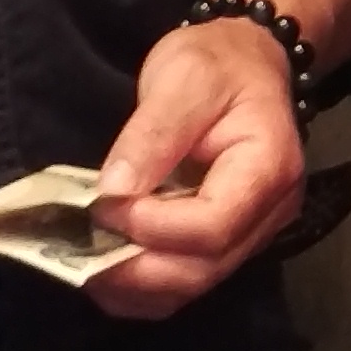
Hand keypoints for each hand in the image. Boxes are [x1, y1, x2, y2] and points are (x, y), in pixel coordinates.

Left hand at [91, 15, 306, 319]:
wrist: (247, 63)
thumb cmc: (217, 63)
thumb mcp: (183, 77)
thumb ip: (153, 133)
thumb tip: (113, 192)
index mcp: (269, 168)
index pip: (213, 225)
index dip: (153, 227)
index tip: (103, 205)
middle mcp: (270, 212)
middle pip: (204, 268)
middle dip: (138, 268)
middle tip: (80, 249)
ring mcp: (252, 233)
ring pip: (194, 284)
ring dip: (135, 284)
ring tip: (84, 262)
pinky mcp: (228, 242)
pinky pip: (188, 281)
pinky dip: (143, 287)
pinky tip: (106, 269)